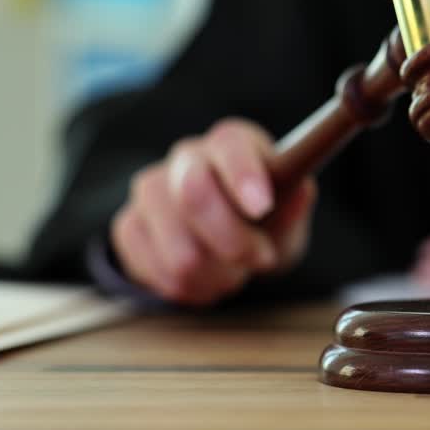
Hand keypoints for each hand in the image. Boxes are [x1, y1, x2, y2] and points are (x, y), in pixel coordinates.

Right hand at [111, 119, 316, 305]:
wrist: (230, 239)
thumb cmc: (265, 219)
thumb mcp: (291, 213)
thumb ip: (295, 203)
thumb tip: (300, 191)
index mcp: (231, 142)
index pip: (230, 147)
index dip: (244, 176)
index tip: (262, 207)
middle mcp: (186, 158)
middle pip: (193, 195)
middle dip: (233, 241)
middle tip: (260, 259)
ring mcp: (150, 190)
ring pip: (178, 248)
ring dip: (215, 275)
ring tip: (233, 271)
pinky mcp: (129, 226)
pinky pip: (153, 268)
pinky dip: (187, 287)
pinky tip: (204, 278)